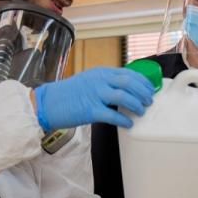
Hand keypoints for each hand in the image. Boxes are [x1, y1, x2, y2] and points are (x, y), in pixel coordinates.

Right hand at [34, 67, 154, 130]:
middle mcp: (99, 81)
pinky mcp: (90, 111)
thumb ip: (106, 83)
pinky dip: (124, 120)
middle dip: (143, 93)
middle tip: (148, 101)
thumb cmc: (68, 94)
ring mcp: (95, 95)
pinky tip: (128, 124)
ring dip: (137, 105)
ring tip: (141, 112)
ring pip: (124, 97)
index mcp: (101, 72)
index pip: (128, 73)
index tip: (150, 89)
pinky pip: (113, 115)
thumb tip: (125, 90)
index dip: (142, 82)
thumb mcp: (89, 80)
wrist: (48, 102)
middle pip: (130, 83)